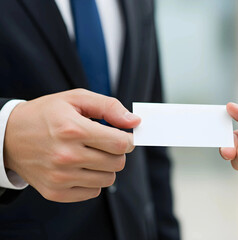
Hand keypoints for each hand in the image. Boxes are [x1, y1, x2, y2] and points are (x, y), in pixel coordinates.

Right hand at [4, 89, 139, 202]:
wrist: (9, 136)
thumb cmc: (46, 114)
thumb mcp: (76, 99)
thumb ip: (109, 107)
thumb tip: (135, 122)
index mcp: (73, 130)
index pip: (120, 143)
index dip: (127, 140)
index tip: (123, 136)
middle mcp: (66, 156)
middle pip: (117, 163)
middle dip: (117, 152)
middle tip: (104, 143)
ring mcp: (60, 177)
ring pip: (108, 179)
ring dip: (106, 167)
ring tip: (91, 154)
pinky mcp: (55, 192)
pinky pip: (93, 192)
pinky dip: (92, 180)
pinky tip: (81, 167)